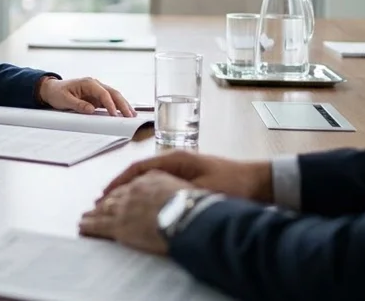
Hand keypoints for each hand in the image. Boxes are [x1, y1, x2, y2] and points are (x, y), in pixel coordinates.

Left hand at [38, 77, 135, 116]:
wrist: (52, 90)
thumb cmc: (57, 93)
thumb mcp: (64, 100)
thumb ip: (78, 105)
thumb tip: (91, 110)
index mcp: (88, 83)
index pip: (103, 93)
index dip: (110, 104)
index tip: (114, 115)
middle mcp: (95, 85)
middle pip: (113, 93)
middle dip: (122, 104)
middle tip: (130, 115)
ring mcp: (97, 90)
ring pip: (114, 96)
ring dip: (123, 105)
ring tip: (132, 115)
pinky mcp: (96, 97)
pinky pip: (109, 101)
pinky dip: (117, 107)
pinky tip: (124, 113)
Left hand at [79, 170, 192, 254]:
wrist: (186, 216)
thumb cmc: (193, 206)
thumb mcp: (187, 189)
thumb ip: (174, 190)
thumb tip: (177, 199)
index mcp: (149, 181)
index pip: (130, 186)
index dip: (121, 193)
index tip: (116, 197)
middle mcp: (133, 191)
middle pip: (114, 197)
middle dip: (104, 203)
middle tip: (95, 208)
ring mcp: (123, 208)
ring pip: (103, 210)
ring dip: (93, 215)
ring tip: (84, 218)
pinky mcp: (118, 225)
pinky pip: (98, 225)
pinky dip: (89, 226)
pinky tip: (82, 228)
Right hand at [99, 150, 272, 202]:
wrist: (261, 183)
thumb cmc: (235, 185)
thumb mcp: (204, 190)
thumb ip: (177, 193)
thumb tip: (153, 201)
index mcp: (176, 159)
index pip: (138, 168)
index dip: (119, 182)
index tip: (105, 195)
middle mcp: (175, 160)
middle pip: (139, 172)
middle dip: (120, 186)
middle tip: (103, 202)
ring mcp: (181, 168)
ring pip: (148, 178)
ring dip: (131, 190)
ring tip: (116, 204)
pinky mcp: (188, 177)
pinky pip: (158, 183)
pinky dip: (145, 192)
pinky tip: (141, 203)